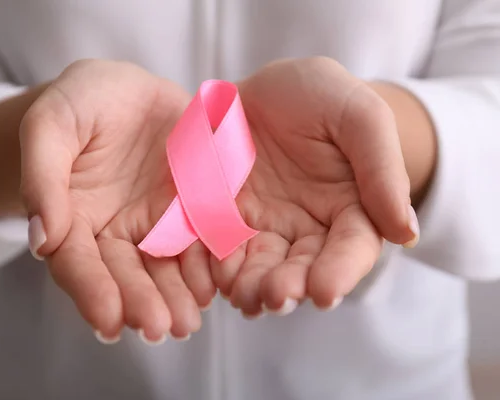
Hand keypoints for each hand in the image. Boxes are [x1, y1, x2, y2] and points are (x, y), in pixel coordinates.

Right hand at [20, 60, 215, 342]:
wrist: (126, 89)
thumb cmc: (79, 103)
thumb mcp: (50, 125)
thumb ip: (42, 178)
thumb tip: (41, 242)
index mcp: (75, 218)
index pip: (78, 262)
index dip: (91, 290)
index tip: (108, 321)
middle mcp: (117, 231)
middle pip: (126, 274)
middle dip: (141, 303)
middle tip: (159, 329)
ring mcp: (157, 222)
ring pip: (166, 266)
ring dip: (176, 296)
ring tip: (188, 321)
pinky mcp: (193, 208)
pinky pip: (203, 238)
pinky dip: (209, 263)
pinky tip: (217, 284)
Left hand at [212, 58, 418, 315]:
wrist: (264, 89)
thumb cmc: (320, 97)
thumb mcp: (359, 116)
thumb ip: (382, 169)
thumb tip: (406, 233)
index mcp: (350, 207)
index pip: (351, 247)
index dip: (340, 271)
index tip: (324, 291)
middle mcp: (308, 226)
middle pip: (304, 267)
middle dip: (291, 286)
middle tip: (277, 296)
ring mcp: (265, 225)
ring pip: (262, 268)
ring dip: (253, 287)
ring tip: (245, 295)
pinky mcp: (225, 221)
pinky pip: (221, 250)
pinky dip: (219, 268)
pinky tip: (215, 277)